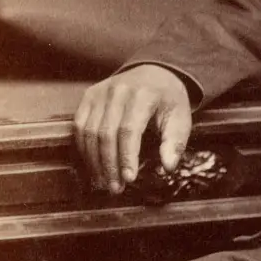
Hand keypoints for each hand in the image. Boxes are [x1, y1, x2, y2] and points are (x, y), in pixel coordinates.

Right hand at [74, 65, 192, 193]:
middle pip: (106, 133)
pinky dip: (83, 148)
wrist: (155, 73)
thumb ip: (174, 142)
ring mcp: (100, 92)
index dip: (126, 157)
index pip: (129, 130)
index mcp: (143, 94)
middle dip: (109, 164)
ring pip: (89, 132)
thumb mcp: (181, 117)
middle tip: (115, 188)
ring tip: (104, 182)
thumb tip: (168, 166)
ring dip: (94, 161)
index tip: (129, 179)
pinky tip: (92, 165)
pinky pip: (79, 125)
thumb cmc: (168, 100)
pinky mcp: (89, 96)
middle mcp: (118, 90)